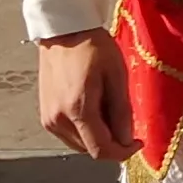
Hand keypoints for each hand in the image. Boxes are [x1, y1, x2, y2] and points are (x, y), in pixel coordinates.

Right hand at [34, 29, 135, 160]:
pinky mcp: (45, 116)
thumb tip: (126, 139)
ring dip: (97, 136)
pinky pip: (68, 135)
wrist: (63, 31)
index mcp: (78, 109)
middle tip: (122, 118)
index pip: (101, 150)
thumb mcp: (116, 74)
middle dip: (111, 141)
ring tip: (105, 108)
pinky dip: (84, 130)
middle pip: (90, 150)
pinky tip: (91, 108)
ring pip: (79, 144)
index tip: (136, 142)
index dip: (123, 152)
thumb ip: (121, 111)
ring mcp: (49, 119)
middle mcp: (58, 119)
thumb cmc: (91, 46)